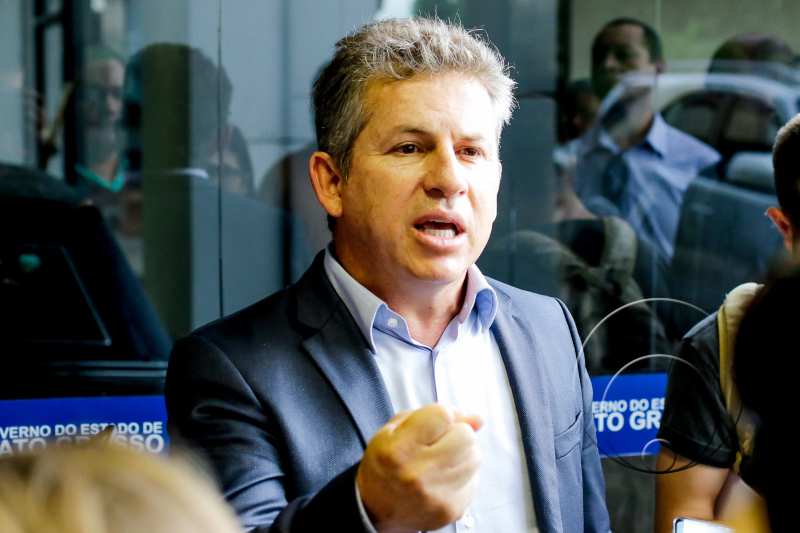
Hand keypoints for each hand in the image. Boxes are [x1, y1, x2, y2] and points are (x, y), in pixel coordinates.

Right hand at [356, 404, 482, 532]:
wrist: (377, 509)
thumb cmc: (385, 464)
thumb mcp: (394, 430)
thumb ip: (433, 415)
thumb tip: (477, 418)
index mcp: (398, 450)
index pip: (443, 415)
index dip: (441, 414)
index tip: (433, 422)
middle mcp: (417, 474)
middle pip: (466, 435)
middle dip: (457, 432)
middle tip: (440, 441)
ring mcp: (437, 495)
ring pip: (475, 456)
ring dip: (462, 453)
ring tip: (441, 460)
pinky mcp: (452, 509)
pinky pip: (474, 479)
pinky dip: (463, 475)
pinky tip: (444, 478)